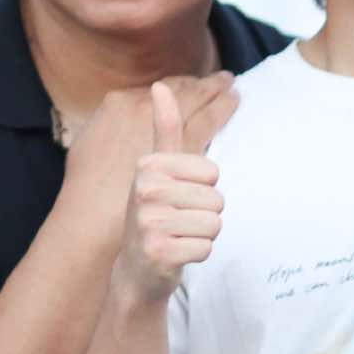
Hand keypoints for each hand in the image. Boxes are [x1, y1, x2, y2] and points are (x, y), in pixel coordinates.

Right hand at [114, 82, 225, 302]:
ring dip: (202, 235)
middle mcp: (144, 190)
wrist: (136, 268)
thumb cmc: (156, 214)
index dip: (204, 189)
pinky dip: (197, 254)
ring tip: (177, 236)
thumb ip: (165, 128)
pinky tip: (175, 254)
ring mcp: (149, 222)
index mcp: (148, 165)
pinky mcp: (158, 252)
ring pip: (215, 224)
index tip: (178, 197)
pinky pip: (207, 248)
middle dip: (205, 215)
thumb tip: (159, 86)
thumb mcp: (159, 170)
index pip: (213, 172)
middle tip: (178, 222)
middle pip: (217, 199)